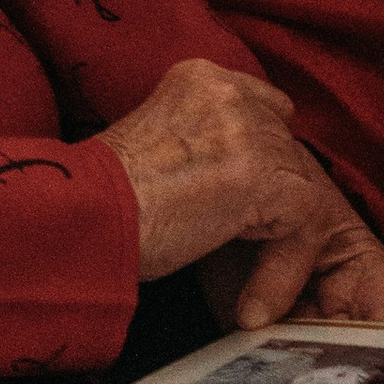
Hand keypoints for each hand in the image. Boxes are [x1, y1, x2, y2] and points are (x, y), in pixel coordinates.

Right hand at [104, 60, 383, 325]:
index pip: (260, 105)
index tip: (247, 203)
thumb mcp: (153, 153)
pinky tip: (253, 305)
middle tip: (262, 256)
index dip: (263, 155)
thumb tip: (233, 182)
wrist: (80, 221)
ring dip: (281, 246)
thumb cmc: (97, 204)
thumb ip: (198, 148)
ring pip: (299, 189)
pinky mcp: (263, 175)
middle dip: (277, 202)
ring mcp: (248, 130)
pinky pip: (302, 225)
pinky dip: (284, 270)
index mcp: (199, 79)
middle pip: (287, 146)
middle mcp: (228, 92)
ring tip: (256, 295)